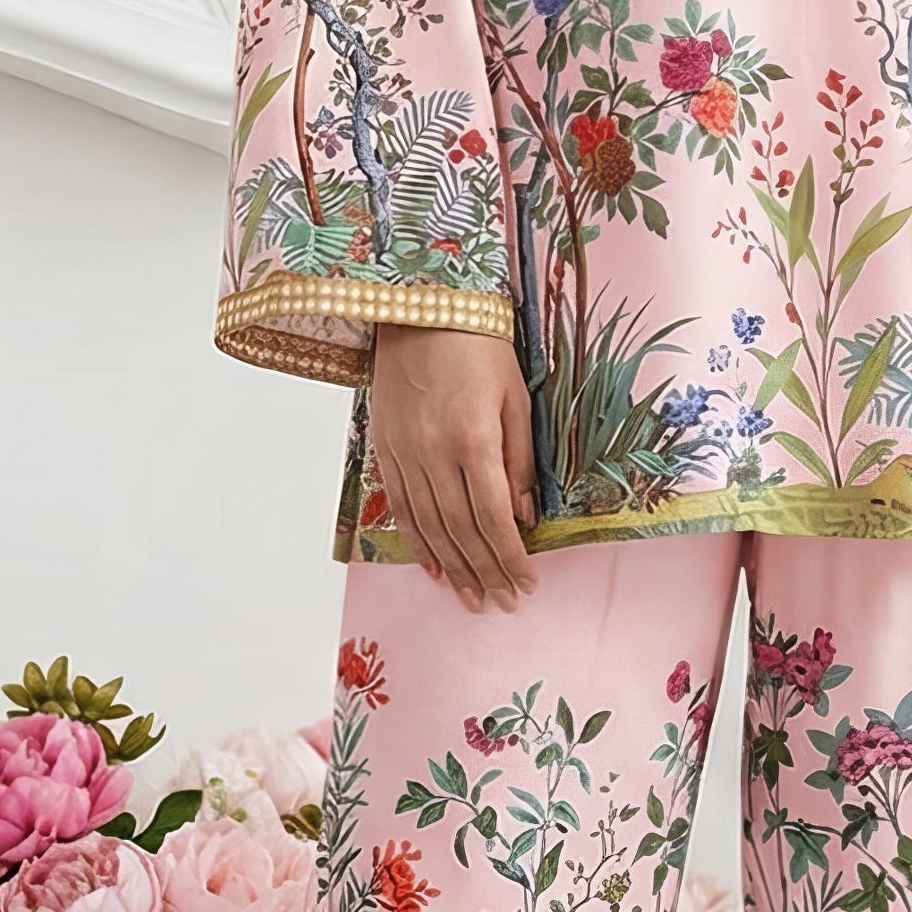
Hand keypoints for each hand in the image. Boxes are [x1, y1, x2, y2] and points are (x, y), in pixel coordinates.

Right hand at [367, 326, 538, 610]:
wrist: (420, 309)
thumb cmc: (479, 347)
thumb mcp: (515, 398)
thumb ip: (520, 461)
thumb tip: (525, 516)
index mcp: (473, 439)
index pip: (494, 517)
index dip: (510, 557)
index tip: (526, 583)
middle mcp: (435, 454)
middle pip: (461, 531)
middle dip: (485, 572)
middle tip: (502, 602)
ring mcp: (405, 455)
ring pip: (430, 528)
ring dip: (454, 568)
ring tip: (472, 598)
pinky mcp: (385, 451)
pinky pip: (401, 509)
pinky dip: (418, 543)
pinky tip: (435, 569)